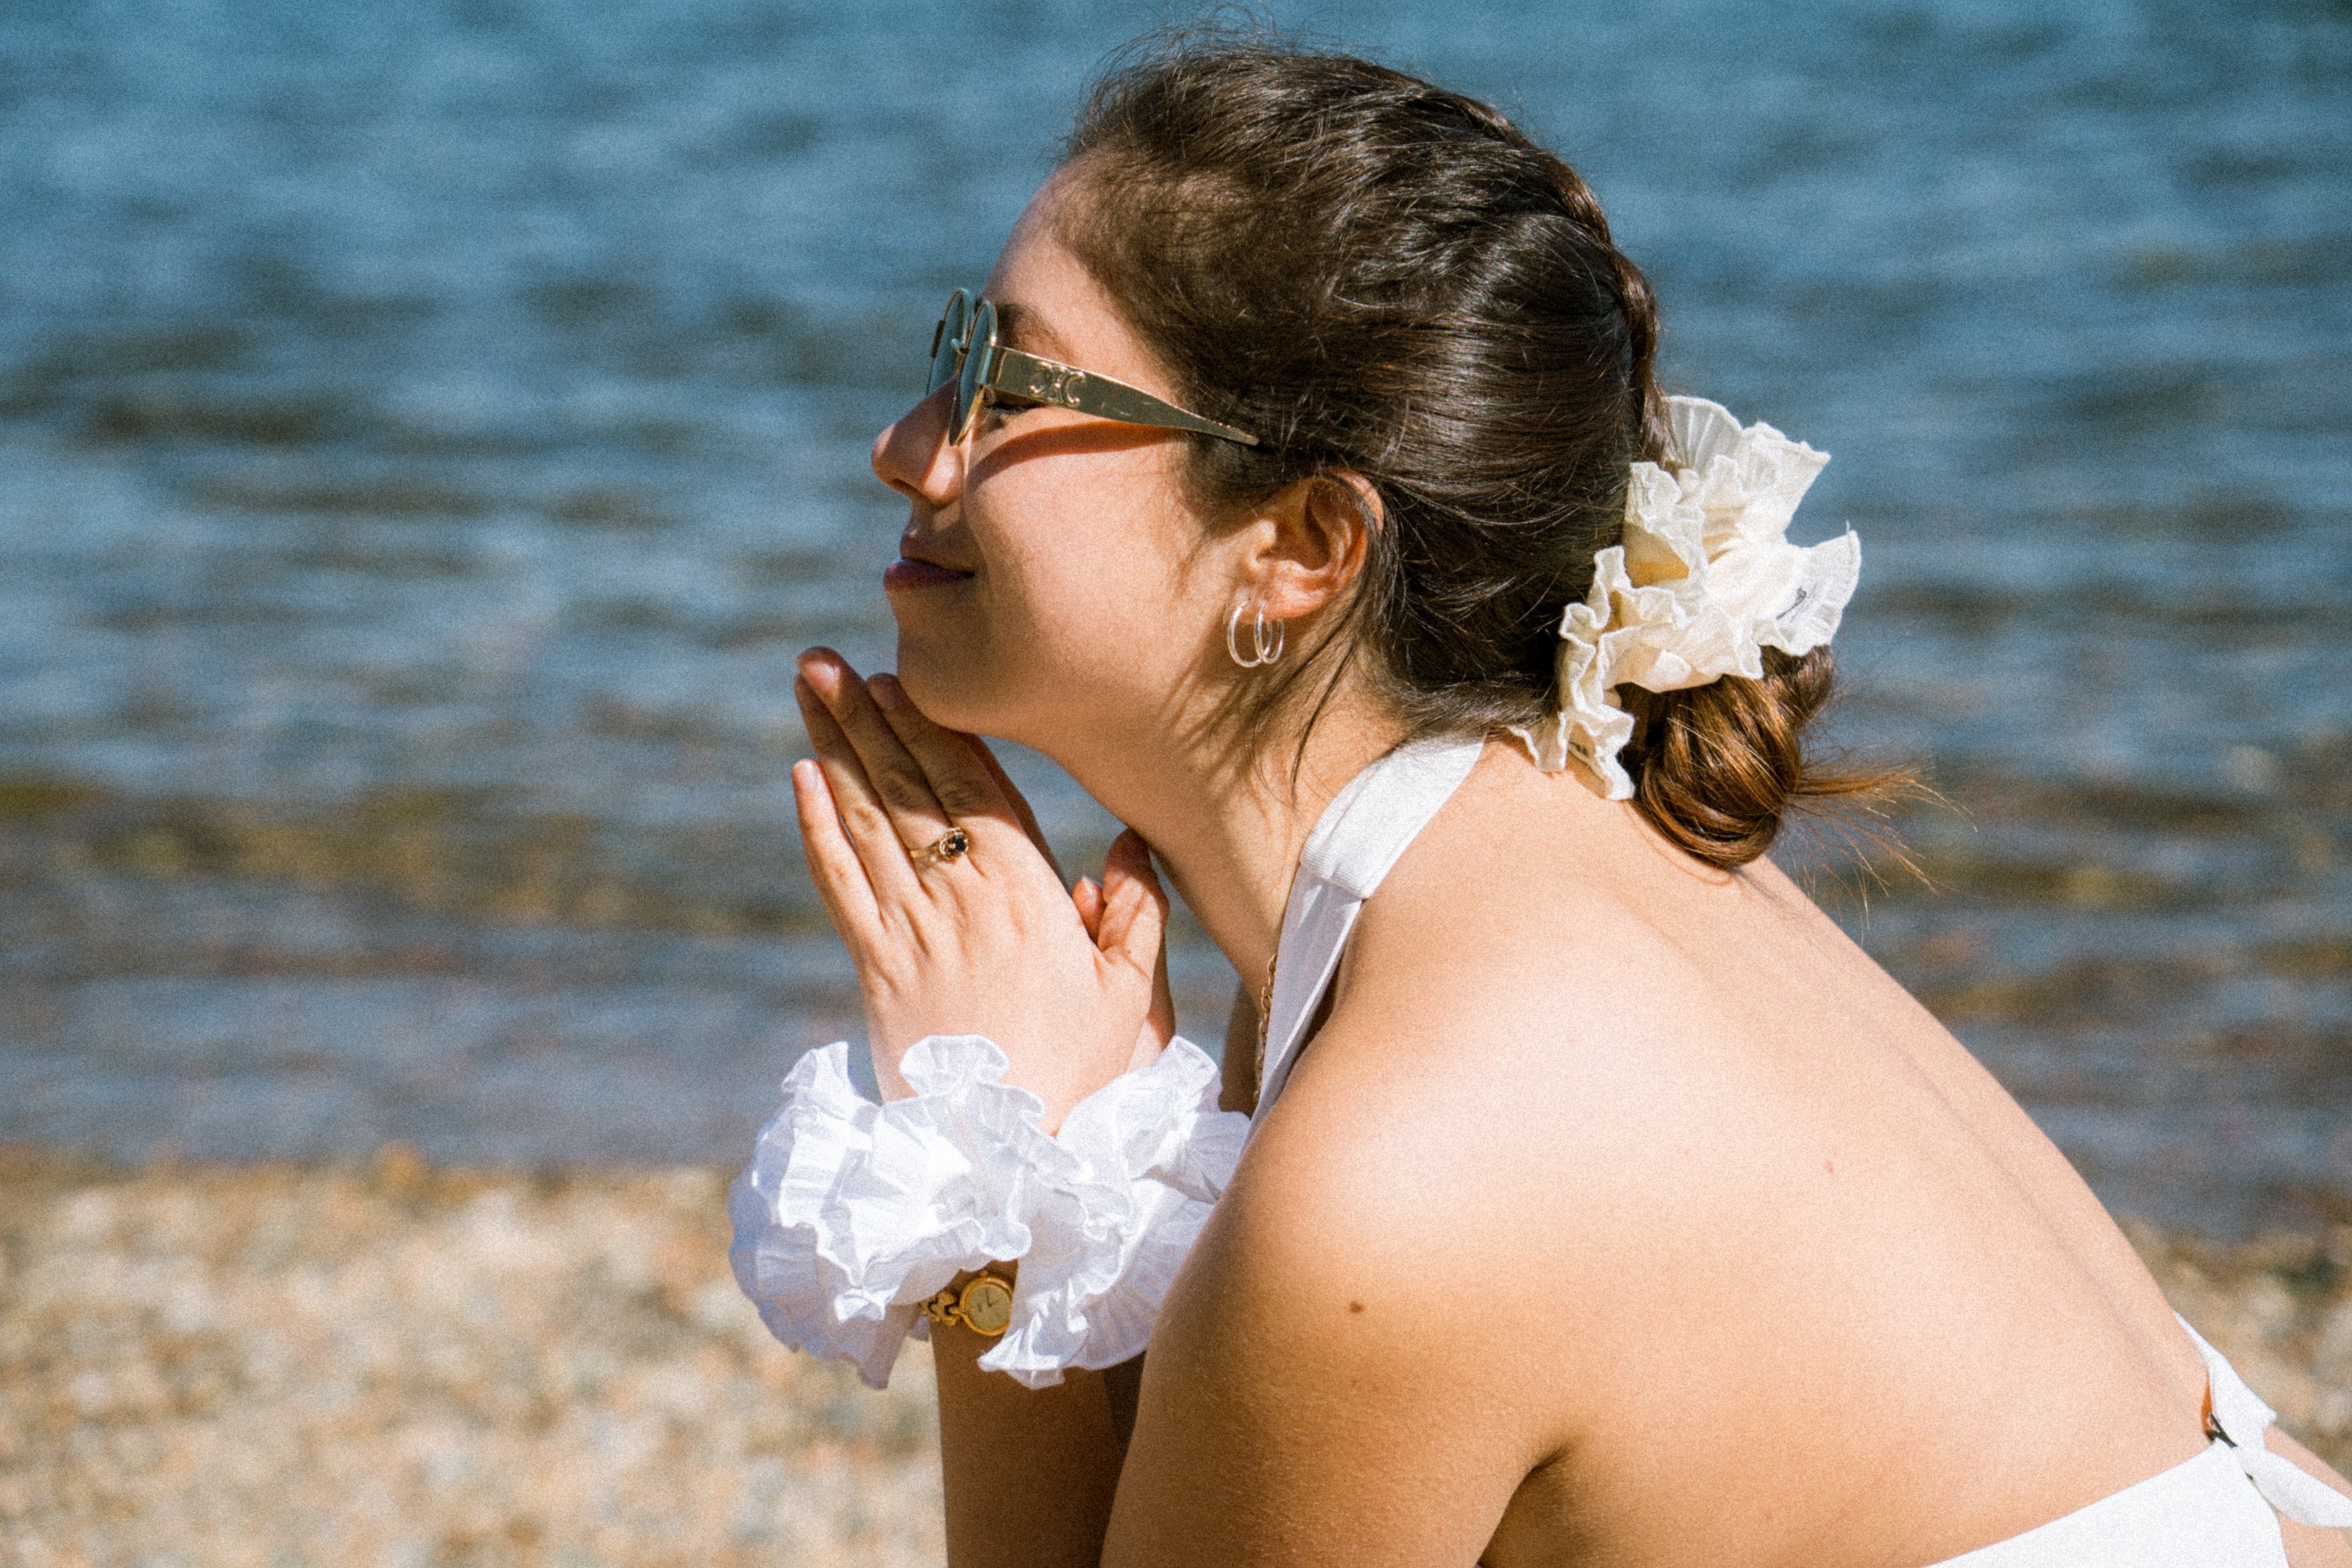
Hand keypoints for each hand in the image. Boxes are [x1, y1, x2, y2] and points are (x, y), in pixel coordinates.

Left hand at [791, 648, 1174, 1130]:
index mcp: (1027, 896)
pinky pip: (838, 883)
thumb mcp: (1132, 998)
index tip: (899, 674)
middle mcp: (960, 901)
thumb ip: (1136, 915)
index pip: (974, 789)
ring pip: (864, 821)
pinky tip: (801, 779)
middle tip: (821, 657)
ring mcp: (910, 934)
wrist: (1004, 1161)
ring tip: (809, 688)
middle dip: (863, 717)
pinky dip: (816, 826)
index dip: (933, 728)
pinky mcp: (875, 971)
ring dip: (832, 748)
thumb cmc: (1082, 1078)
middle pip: (905, 788)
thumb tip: (1127, 843)